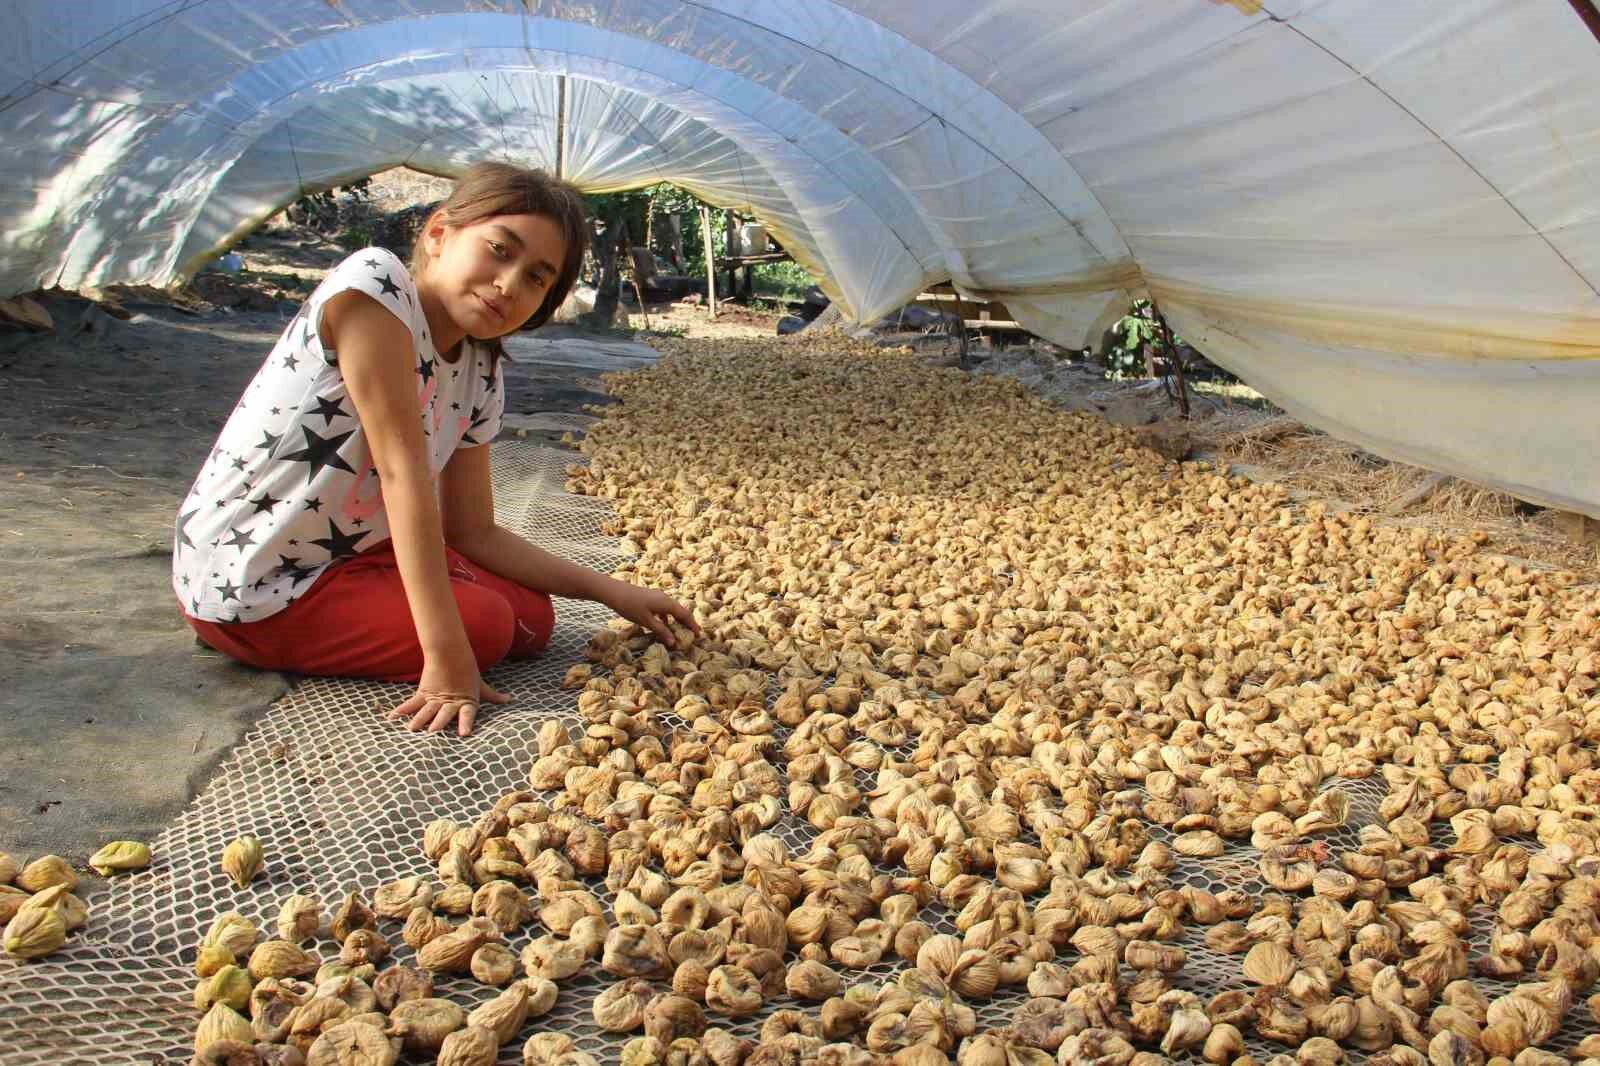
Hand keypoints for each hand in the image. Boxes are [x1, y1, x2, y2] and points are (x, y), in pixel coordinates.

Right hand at [388, 647, 511, 735]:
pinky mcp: (424, 693)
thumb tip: (510, 699)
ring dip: (419, 719)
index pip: (467, 714)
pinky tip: (391, 718)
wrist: (451, 653)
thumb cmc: (468, 673)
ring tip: (412, 729)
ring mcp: (436, 698)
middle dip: (439, 722)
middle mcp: (450, 701)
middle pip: (444, 713)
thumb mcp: (481, 686)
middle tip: (433, 732)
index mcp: (466, 701)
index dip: (466, 722)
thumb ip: (493, 696)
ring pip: (426, 709)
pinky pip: (412, 703)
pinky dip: (401, 710)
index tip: (464, 733)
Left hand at [600, 579, 701, 648]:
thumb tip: (673, 642)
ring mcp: (658, 596)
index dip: (693, 625)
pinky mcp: (650, 597)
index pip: (685, 614)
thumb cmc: (630, 606)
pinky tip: (662, 624)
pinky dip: (666, 617)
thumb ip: (661, 631)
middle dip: (686, 623)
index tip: (698, 635)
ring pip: (672, 609)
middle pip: (680, 611)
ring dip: (676, 620)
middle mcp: (665, 598)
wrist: (614, 592)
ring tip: (677, 632)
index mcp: (667, 604)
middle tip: (691, 634)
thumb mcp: (646, 621)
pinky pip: (663, 608)